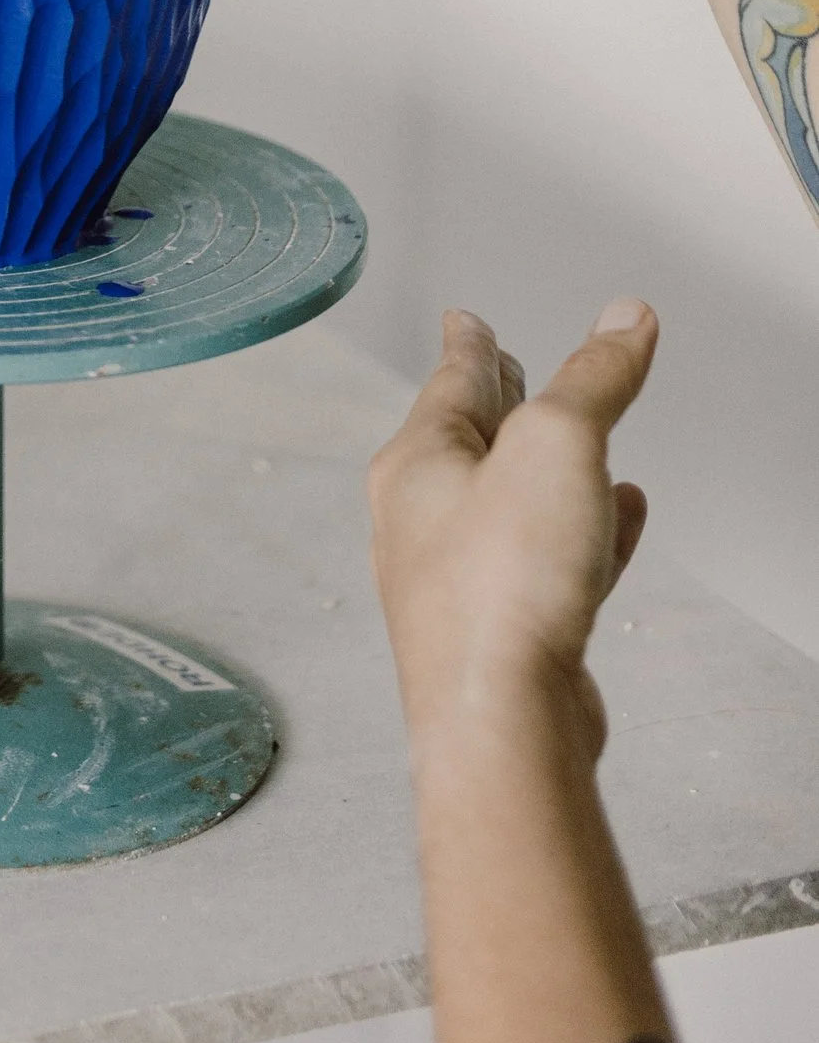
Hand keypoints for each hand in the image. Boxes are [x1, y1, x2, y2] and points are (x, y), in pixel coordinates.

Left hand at [370, 305, 655, 759]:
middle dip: (498, 401)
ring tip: (585, 440)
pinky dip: (583, 530)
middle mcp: (426, 521)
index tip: (464, 320)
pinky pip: (549, 562)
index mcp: (417, 464)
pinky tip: (619, 516)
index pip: (451, 381)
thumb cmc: (503, 587)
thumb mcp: (558, 444)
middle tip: (509, 368)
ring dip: (549, 467)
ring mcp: (463, 582)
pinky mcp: (508, 633)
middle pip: (469, 439)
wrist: (504, 723)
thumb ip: (594, 378)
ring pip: (511, 502)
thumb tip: (626, 318)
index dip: (470, 343)